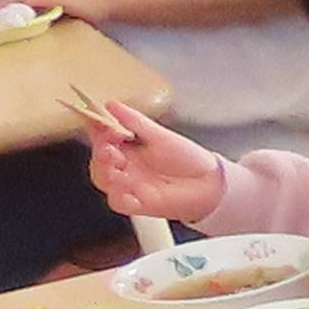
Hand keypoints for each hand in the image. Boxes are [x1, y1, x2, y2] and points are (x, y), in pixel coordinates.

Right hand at [79, 98, 226, 223]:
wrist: (211, 184)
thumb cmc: (188, 160)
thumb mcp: (161, 136)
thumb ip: (136, 122)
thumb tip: (113, 105)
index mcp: (128, 148)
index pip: (102, 138)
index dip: (97, 131)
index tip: (98, 122)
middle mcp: (125, 167)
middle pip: (98, 161)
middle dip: (100, 152)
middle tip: (109, 145)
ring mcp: (130, 185)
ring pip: (103, 181)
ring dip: (106, 171)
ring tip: (118, 162)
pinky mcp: (139, 203)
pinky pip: (120, 202)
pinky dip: (120, 196)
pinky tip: (127, 190)